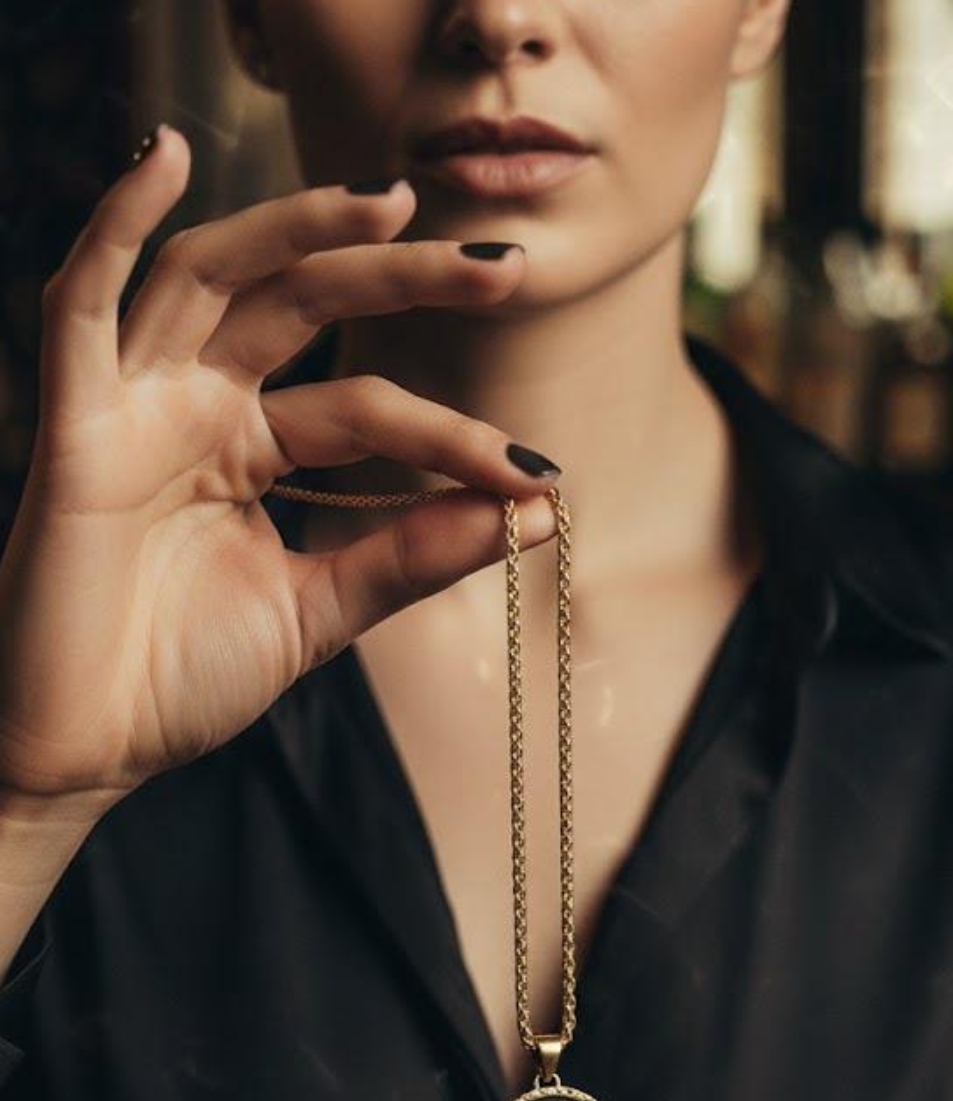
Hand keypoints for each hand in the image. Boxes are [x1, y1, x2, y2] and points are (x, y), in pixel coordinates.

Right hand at [0, 123, 557, 810]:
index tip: (538, 476)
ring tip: (394, 203)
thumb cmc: (182, 679)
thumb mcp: (319, 612)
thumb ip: (410, 557)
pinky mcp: (73, 426)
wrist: (84, 750)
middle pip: (303, 303)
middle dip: (401, 277)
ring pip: (213, 277)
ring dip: (296, 226)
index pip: (366, 407)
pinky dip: (112, 226)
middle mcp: (197, 408)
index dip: (452, 436)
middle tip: (506, 268)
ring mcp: (134, 407)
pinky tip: (162, 157)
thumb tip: (529, 513)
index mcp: (250, 448)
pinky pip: (80, 306)